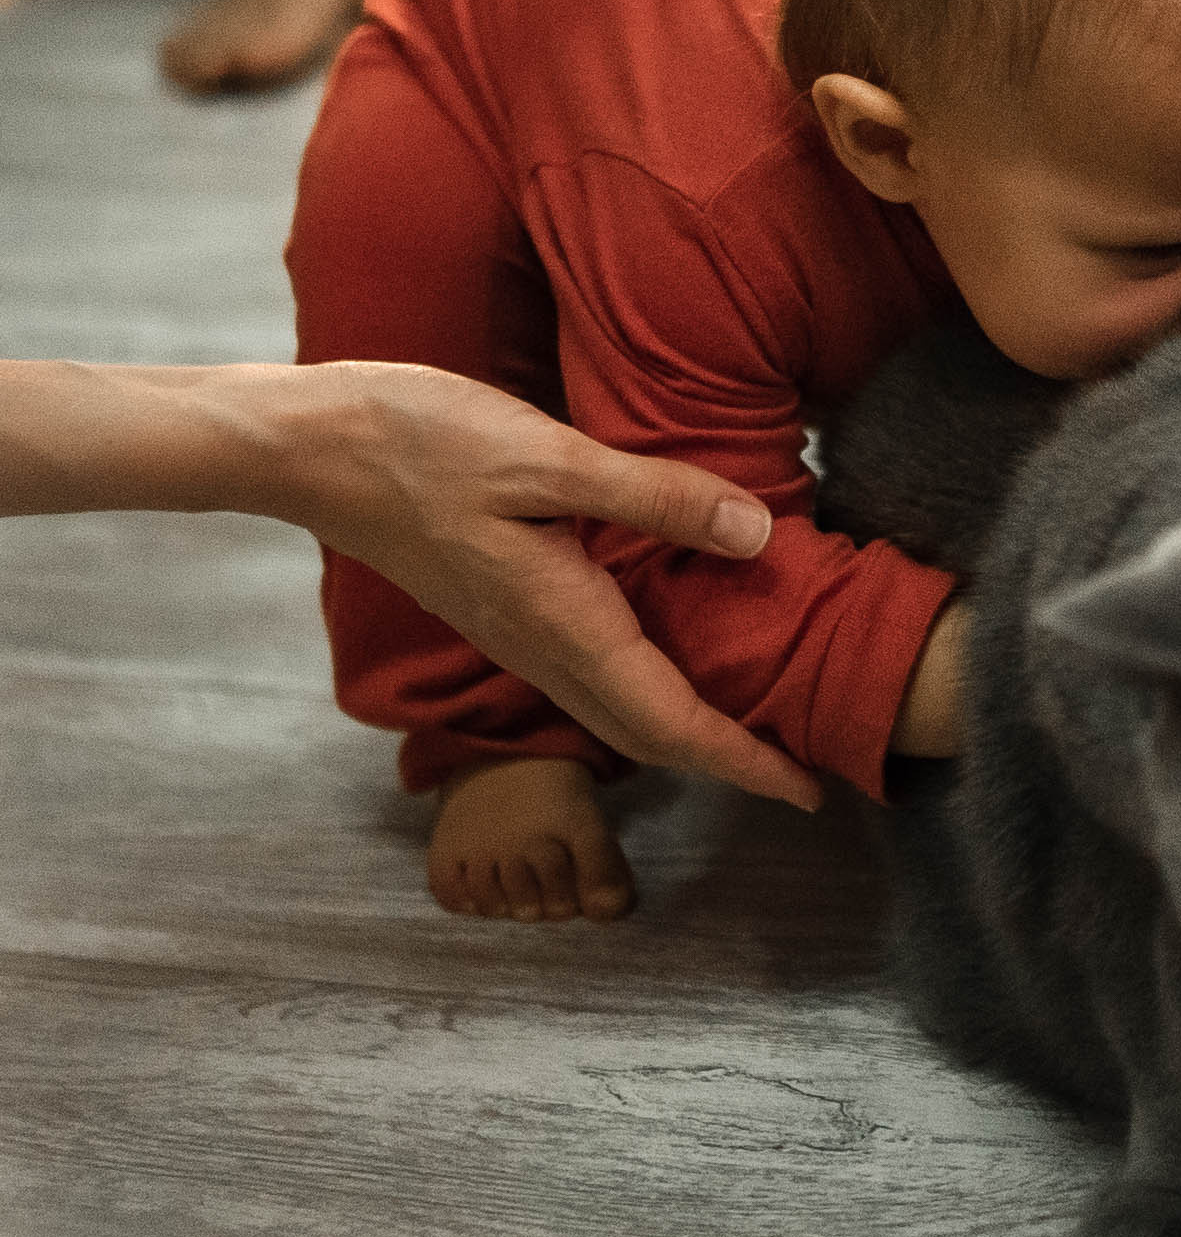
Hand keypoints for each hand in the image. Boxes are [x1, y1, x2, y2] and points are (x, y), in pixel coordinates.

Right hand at [274, 363, 820, 806]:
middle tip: (803, 775)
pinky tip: (669, 659)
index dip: (746, 762)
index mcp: (563, 622)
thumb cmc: (421, 441)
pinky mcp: (501, 609)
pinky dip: (646, 692)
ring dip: (687, 733)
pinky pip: (589, 676)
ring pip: (616, 711)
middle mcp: (540, 647)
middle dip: (729, 763)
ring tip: (754, 728)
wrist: (314, 449)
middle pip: (649, 735)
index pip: (671, 722)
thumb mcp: (546, 455)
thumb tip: (757, 536)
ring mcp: (515, 634)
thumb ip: (654, 496)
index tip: (811, 795)